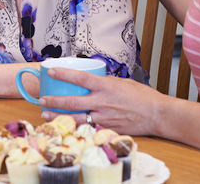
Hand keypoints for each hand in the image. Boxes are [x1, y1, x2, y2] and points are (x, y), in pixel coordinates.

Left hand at [38, 66, 163, 135]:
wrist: (158, 115)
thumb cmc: (143, 96)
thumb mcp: (123, 82)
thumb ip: (106, 82)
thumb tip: (93, 79)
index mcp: (106, 86)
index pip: (80, 78)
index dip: (64, 74)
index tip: (51, 72)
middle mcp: (102, 102)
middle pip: (72, 101)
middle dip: (54, 101)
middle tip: (42, 99)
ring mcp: (104, 117)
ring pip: (76, 118)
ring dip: (59, 116)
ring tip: (46, 115)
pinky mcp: (108, 129)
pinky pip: (88, 128)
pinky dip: (76, 127)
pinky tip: (66, 126)